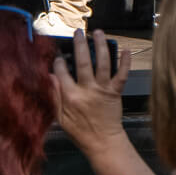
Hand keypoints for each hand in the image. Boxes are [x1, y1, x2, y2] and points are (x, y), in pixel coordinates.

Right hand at [52, 28, 132, 166]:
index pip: (62, 72)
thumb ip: (54, 97)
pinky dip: (125, 62)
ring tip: (98, 32)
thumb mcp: (61, 118)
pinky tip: (125, 49)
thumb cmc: (80, 131)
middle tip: (78, 32)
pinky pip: (122, 74)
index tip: (59, 54)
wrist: (102, 142)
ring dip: (101, 45)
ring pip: (103, 63)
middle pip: (83, 62)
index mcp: (71, 97)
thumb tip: (49, 77)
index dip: (59, 61)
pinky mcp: (116, 91)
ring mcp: (103, 89)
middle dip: (80, 44)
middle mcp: (87, 90)